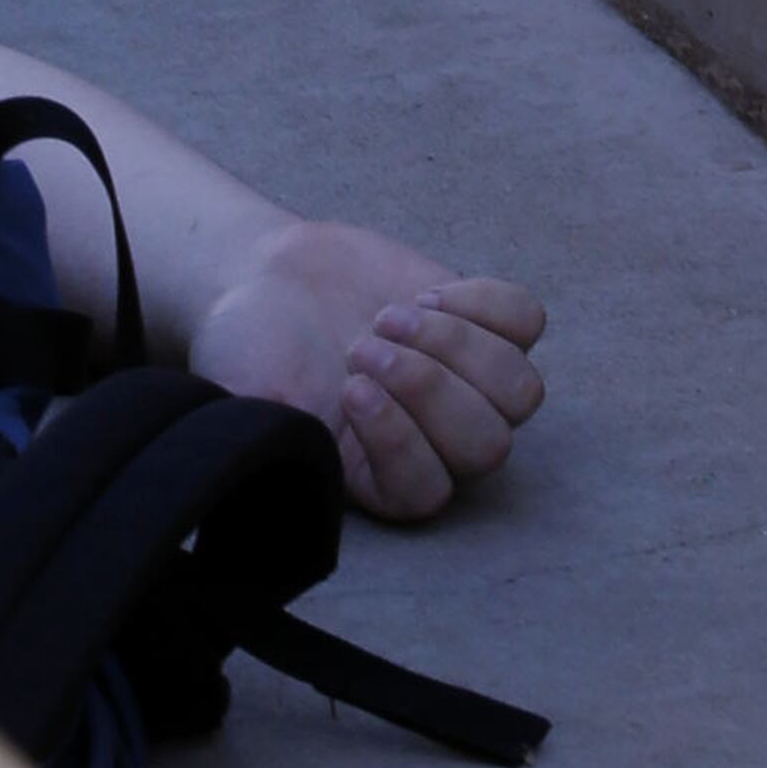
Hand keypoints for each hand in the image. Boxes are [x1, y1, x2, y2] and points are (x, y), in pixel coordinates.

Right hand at [190, 221, 546, 523]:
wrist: (269, 275)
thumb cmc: (250, 347)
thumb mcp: (239, 399)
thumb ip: (270, 437)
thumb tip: (295, 462)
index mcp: (376, 476)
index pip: (425, 493)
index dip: (399, 442)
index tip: (348, 389)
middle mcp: (432, 440)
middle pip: (486, 446)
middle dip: (428, 387)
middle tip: (363, 344)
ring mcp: (464, 382)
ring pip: (520, 391)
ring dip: (459, 346)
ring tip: (393, 314)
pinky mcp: (479, 324)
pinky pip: (527, 322)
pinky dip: (485, 303)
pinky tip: (428, 294)